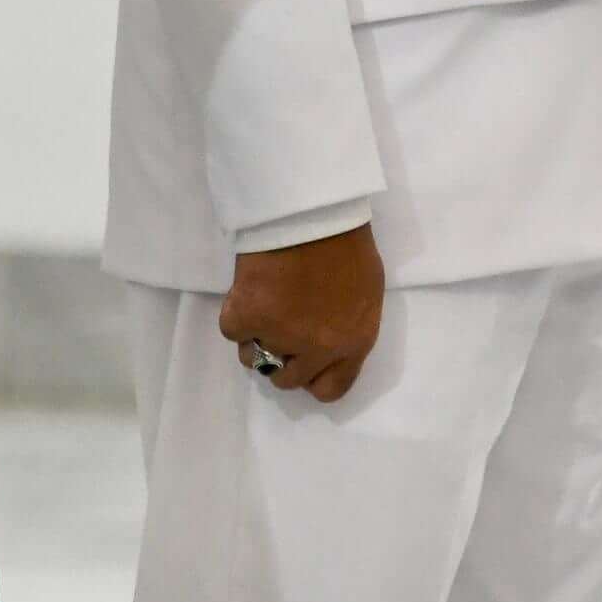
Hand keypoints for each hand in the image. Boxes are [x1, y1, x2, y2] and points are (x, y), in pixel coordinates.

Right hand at [218, 222, 383, 402]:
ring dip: (255, 338)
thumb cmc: (348, 241)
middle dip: (280, 358)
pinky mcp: (248, 318)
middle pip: (287, 380)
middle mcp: (318, 350)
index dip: (313, 376)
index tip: (303, 360)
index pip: (330, 390)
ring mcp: (280, 337)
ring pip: (254, 359)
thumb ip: (349, 327)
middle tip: (278, 328)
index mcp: (353, 343)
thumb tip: (330, 345)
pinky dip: (236, 314)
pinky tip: (249, 289)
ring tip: (263, 303)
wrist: (312, 211)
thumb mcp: (368, 292)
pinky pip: (233, 332)